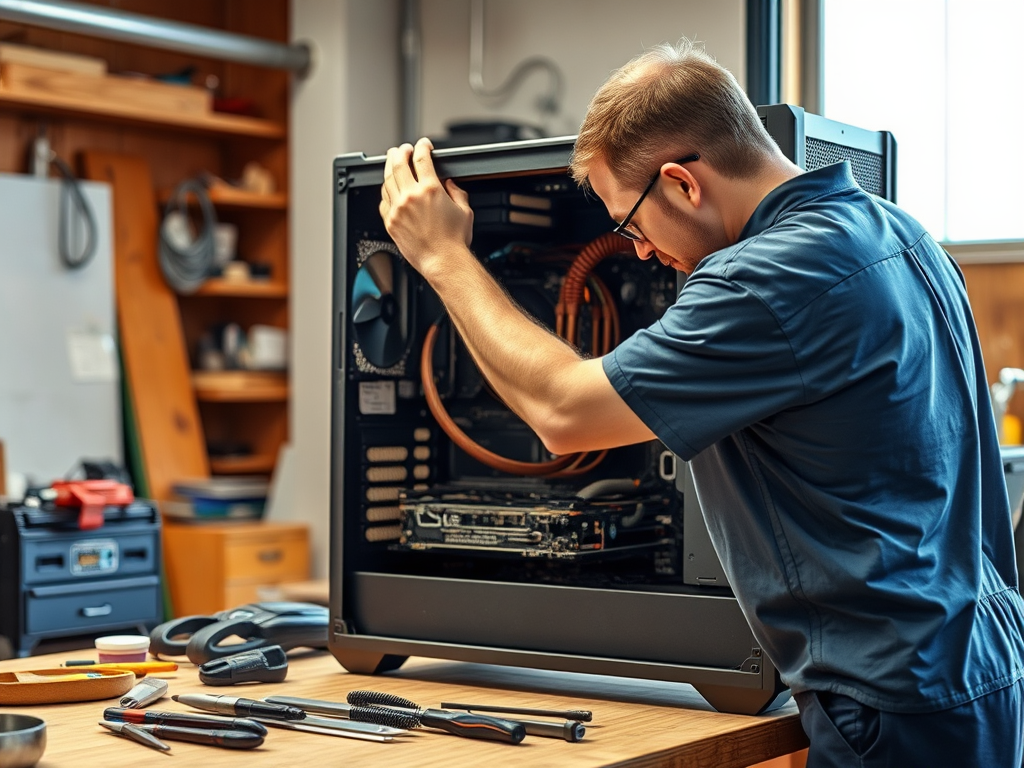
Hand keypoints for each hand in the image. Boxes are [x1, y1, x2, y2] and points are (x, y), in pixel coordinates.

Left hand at [380, 137, 473, 277]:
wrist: (443, 262)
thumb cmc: (454, 241)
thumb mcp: (465, 210)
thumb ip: (456, 192)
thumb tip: (449, 184)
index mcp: (430, 189)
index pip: (421, 158)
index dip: (422, 146)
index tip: (423, 145)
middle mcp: (411, 196)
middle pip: (398, 163)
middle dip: (400, 151)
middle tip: (402, 149)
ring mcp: (398, 209)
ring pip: (387, 180)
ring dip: (389, 166)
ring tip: (392, 162)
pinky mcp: (391, 222)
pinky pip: (383, 200)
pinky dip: (385, 190)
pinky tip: (389, 187)